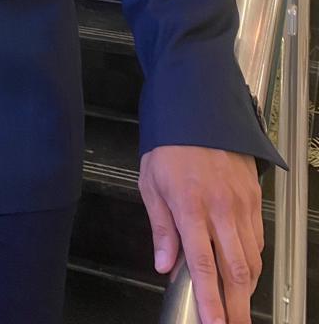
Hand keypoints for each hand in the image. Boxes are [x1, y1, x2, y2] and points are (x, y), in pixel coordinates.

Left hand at [139, 145, 262, 323]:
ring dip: (246, 288)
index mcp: (190, 206)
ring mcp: (241, 203)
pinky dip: (254, 260)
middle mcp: (220, 208)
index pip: (202, 266)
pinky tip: (245, 271)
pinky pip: (258, 237)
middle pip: (235, 270)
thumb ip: (161, 226)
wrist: (200, 107)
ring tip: (237, 306)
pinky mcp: (254, 196)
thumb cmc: (170, 144)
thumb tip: (163, 264)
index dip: (210, 302)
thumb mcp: (151, 182)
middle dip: (236, 307)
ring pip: (251, 258)